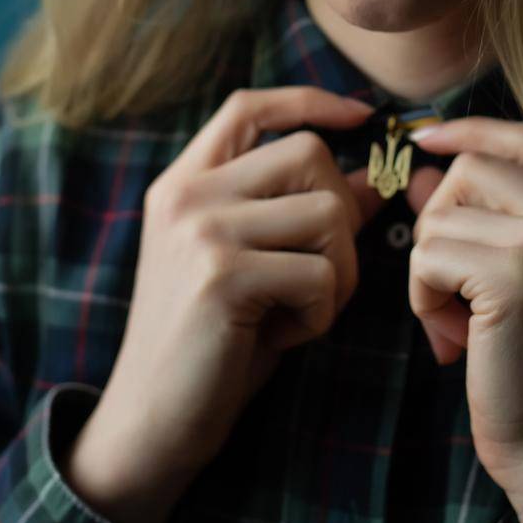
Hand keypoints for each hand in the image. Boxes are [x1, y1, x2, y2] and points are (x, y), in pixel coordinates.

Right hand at [75, 86, 383, 499]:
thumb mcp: (252, 263)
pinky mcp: (223, 276)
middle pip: (308, 153)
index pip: (250, 106)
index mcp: (183, 183)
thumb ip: (300, 213)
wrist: (151, 421)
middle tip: (321, 273)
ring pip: (327, 213)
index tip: (361, 117)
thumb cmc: (212, 342)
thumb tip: (372, 176)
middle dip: (341, 213)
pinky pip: (322, 274)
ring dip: (338, 271)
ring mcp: (201, 231)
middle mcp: (187, 195)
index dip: (311, 101)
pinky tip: (282, 335)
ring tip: (298, 309)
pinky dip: (321, 313)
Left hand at [373, 116, 522, 521]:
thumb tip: (425, 165)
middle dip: (443, 227)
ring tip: (466, 323)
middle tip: (461, 295)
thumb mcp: (521, 274)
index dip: (469, 132)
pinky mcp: (517, 274)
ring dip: (432, 270)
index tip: (427, 140)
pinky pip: (428, 255)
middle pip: (471, 169)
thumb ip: (483, 214)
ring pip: (443, 211)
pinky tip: (456, 341)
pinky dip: (423, 299)